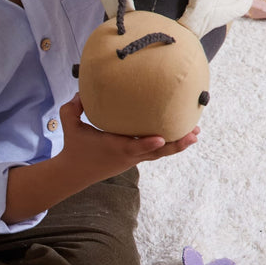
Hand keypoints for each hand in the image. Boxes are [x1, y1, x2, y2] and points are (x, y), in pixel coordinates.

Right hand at [59, 94, 199, 181]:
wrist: (75, 172)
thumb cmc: (74, 146)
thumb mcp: (70, 125)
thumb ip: (73, 107)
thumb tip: (81, 91)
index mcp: (114, 147)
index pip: (134, 147)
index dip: (148, 144)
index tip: (161, 137)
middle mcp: (128, 155)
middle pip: (157, 152)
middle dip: (176, 144)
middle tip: (194, 134)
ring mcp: (133, 159)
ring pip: (160, 153)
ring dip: (178, 145)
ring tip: (195, 134)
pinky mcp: (134, 159)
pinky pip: (155, 152)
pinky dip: (169, 144)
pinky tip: (181, 135)